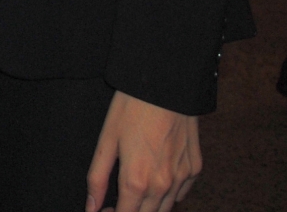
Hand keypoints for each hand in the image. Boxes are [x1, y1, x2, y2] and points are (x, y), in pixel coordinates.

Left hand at [87, 90, 200, 211]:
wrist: (166, 86)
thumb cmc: (131, 109)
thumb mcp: (106, 141)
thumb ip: (97, 178)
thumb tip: (91, 207)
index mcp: (136, 181)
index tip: (104, 210)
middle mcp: (162, 185)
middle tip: (115, 203)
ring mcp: (182, 178)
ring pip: (166, 208)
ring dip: (148, 207)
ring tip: (133, 193)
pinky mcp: (195, 169)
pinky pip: (181, 193)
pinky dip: (168, 195)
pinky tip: (155, 181)